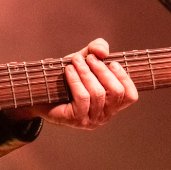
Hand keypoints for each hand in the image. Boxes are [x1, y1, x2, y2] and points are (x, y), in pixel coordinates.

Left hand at [5, 39, 137, 128]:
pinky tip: (68, 70)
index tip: (112, 62)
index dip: (125, 78)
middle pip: (116, 93)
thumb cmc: (66, 78)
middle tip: (89, 58)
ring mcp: (91, 120)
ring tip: (76, 60)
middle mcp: (104, 115)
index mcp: (111, 103)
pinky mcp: (76, 120)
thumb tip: (103, 52)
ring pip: (98, 94)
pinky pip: (82, 98)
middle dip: (103, 71)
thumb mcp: (83, 59)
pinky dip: (76, 81)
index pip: (130, 96)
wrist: (39, 93)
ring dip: (87, 73)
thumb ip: (96, 49)